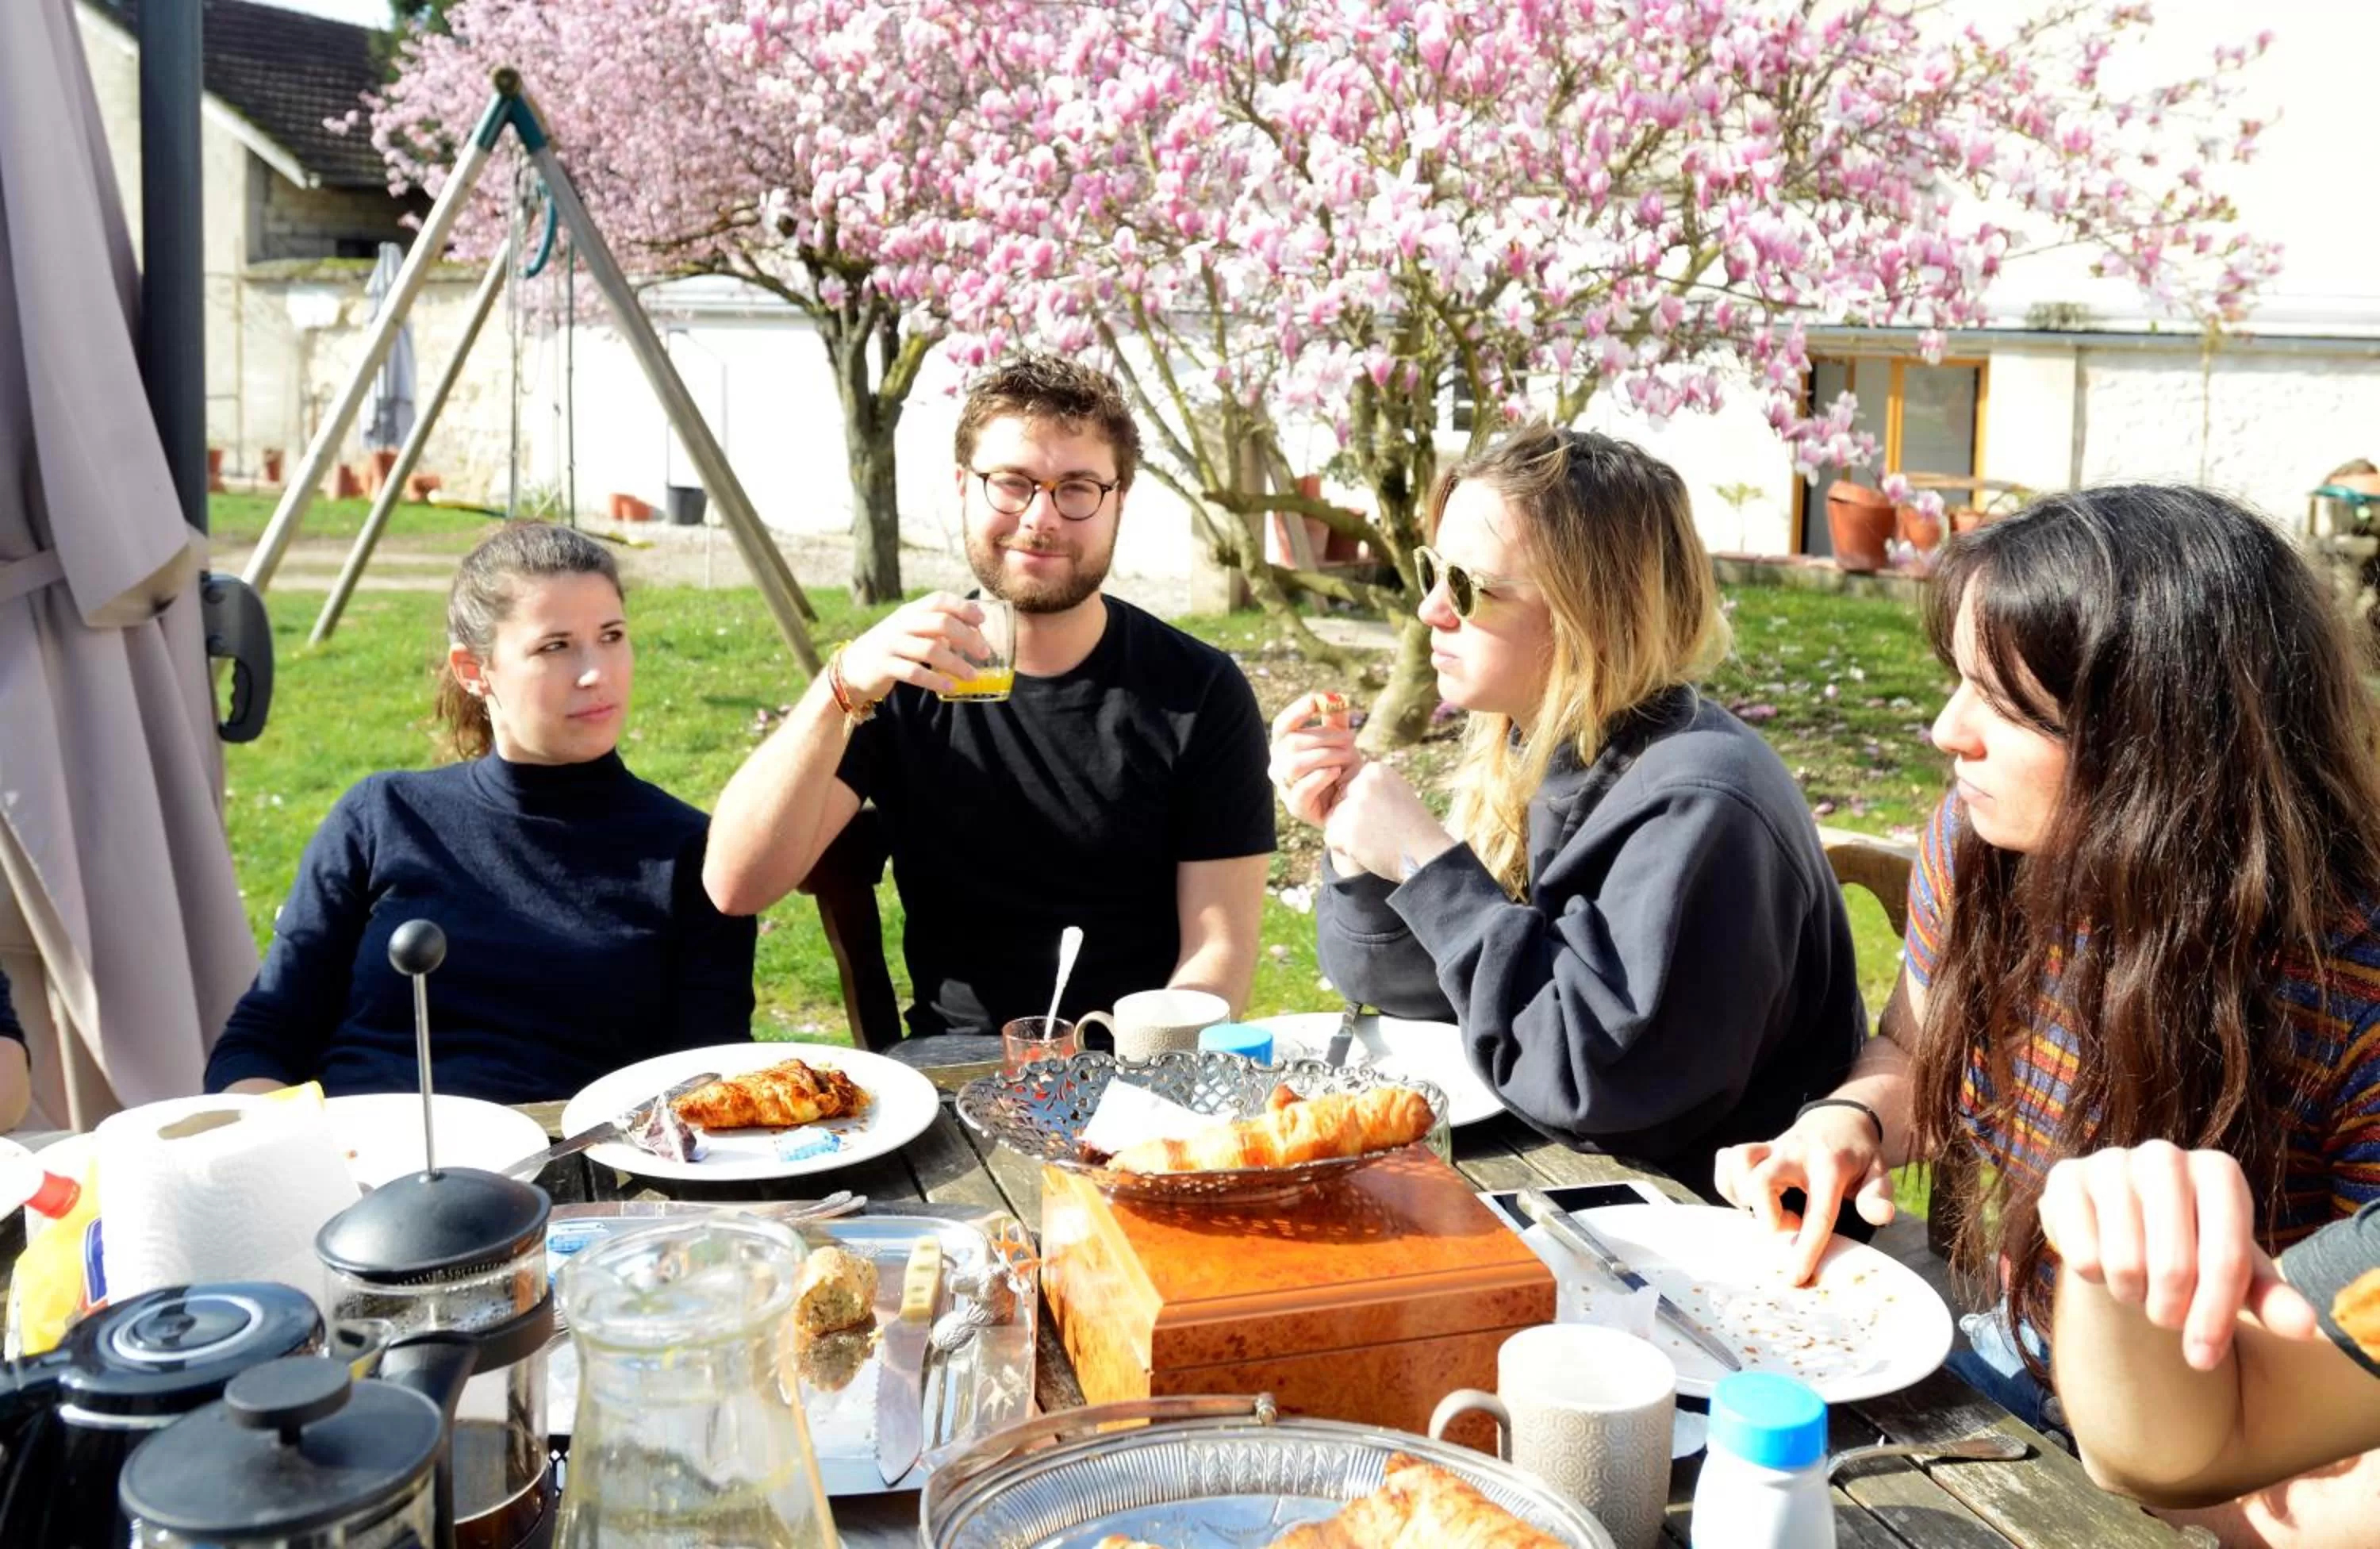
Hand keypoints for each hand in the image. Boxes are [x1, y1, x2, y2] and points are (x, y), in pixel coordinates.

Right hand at [837, 593, 993, 700]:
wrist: (852, 667)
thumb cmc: (891, 648)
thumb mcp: (910, 631)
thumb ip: (935, 628)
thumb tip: (974, 631)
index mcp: (910, 612)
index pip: (939, 599)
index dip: (963, 607)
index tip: (982, 620)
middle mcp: (901, 624)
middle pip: (940, 622)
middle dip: (967, 637)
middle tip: (984, 653)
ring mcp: (892, 644)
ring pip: (931, 649)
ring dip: (956, 663)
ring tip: (973, 676)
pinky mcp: (885, 666)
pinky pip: (915, 672)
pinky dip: (936, 680)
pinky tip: (951, 687)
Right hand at [1268, 691, 1362, 828]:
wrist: (1355, 804)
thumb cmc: (1345, 770)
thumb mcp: (1342, 741)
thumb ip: (1337, 720)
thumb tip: (1334, 697)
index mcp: (1286, 747)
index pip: (1282, 726)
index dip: (1297, 711)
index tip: (1316, 700)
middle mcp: (1279, 766)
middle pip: (1292, 743)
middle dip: (1325, 737)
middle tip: (1351, 739)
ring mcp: (1285, 788)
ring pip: (1294, 765)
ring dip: (1325, 756)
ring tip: (1347, 757)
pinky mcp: (1296, 807)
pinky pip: (1301, 790)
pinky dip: (1320, 777)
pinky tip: (1336, 773)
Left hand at [1319, 761, 1455, 880]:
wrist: (1428, 855)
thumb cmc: (1413, 827)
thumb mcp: (1395, 792)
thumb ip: (1370, 785)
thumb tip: (1339, 784)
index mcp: (1375, 770)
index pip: (1349, 787)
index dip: (1364, 807)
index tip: (1386, 814)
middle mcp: (1362, 783)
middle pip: (1339, 802)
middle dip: (1353, 819)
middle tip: (1381, 829)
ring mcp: (1354, 807)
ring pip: (1334, 820)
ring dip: (1349, 834)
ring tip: (1377, 838)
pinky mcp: (1346, 831)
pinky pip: (1331, 838)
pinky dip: (1345, 848)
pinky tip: (1369, 848)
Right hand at [1713, 1105, 1893, 1285]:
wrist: (1839, 1118)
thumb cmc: (1859, 1155)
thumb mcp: (1879, 1172)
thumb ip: (1878, 1195)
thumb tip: (1880, 1216)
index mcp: (1829, 1165)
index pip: (1817, 1212)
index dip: (1806, 1247)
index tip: (1795, 1277)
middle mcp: (1795, 1153)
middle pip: (1761, 1181)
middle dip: (1766, 1215)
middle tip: (1789, 1224)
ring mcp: (1772, 1147)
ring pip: (1739, 1164)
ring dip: (1743, 1194)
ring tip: (1766, 1209)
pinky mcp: (1756, 1147)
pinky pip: (1727, 1160)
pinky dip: (1728, 1182)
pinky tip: (1747, 1196)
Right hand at [2040, 1143, 2321, 1369]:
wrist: (2123, 1228)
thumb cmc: (2191, 1252)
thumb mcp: (2236, 1276)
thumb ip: (2271, 1300)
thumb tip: (2306, 1327)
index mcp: (2219, 1171)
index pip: (2226, 1259)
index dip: (2216, 1318)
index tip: (2204, 1357)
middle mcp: (2166, 1155)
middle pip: (2174, 1267)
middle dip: (2170, 1312)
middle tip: (2166, 1317)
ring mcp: (2111, 1161)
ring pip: (2124, 1264)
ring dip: (2131, 1296)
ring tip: (2137, 1288)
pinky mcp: (2065, 1176)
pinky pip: (2081, 1254)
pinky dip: (2093, 1278)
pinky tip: (2102, 1263)